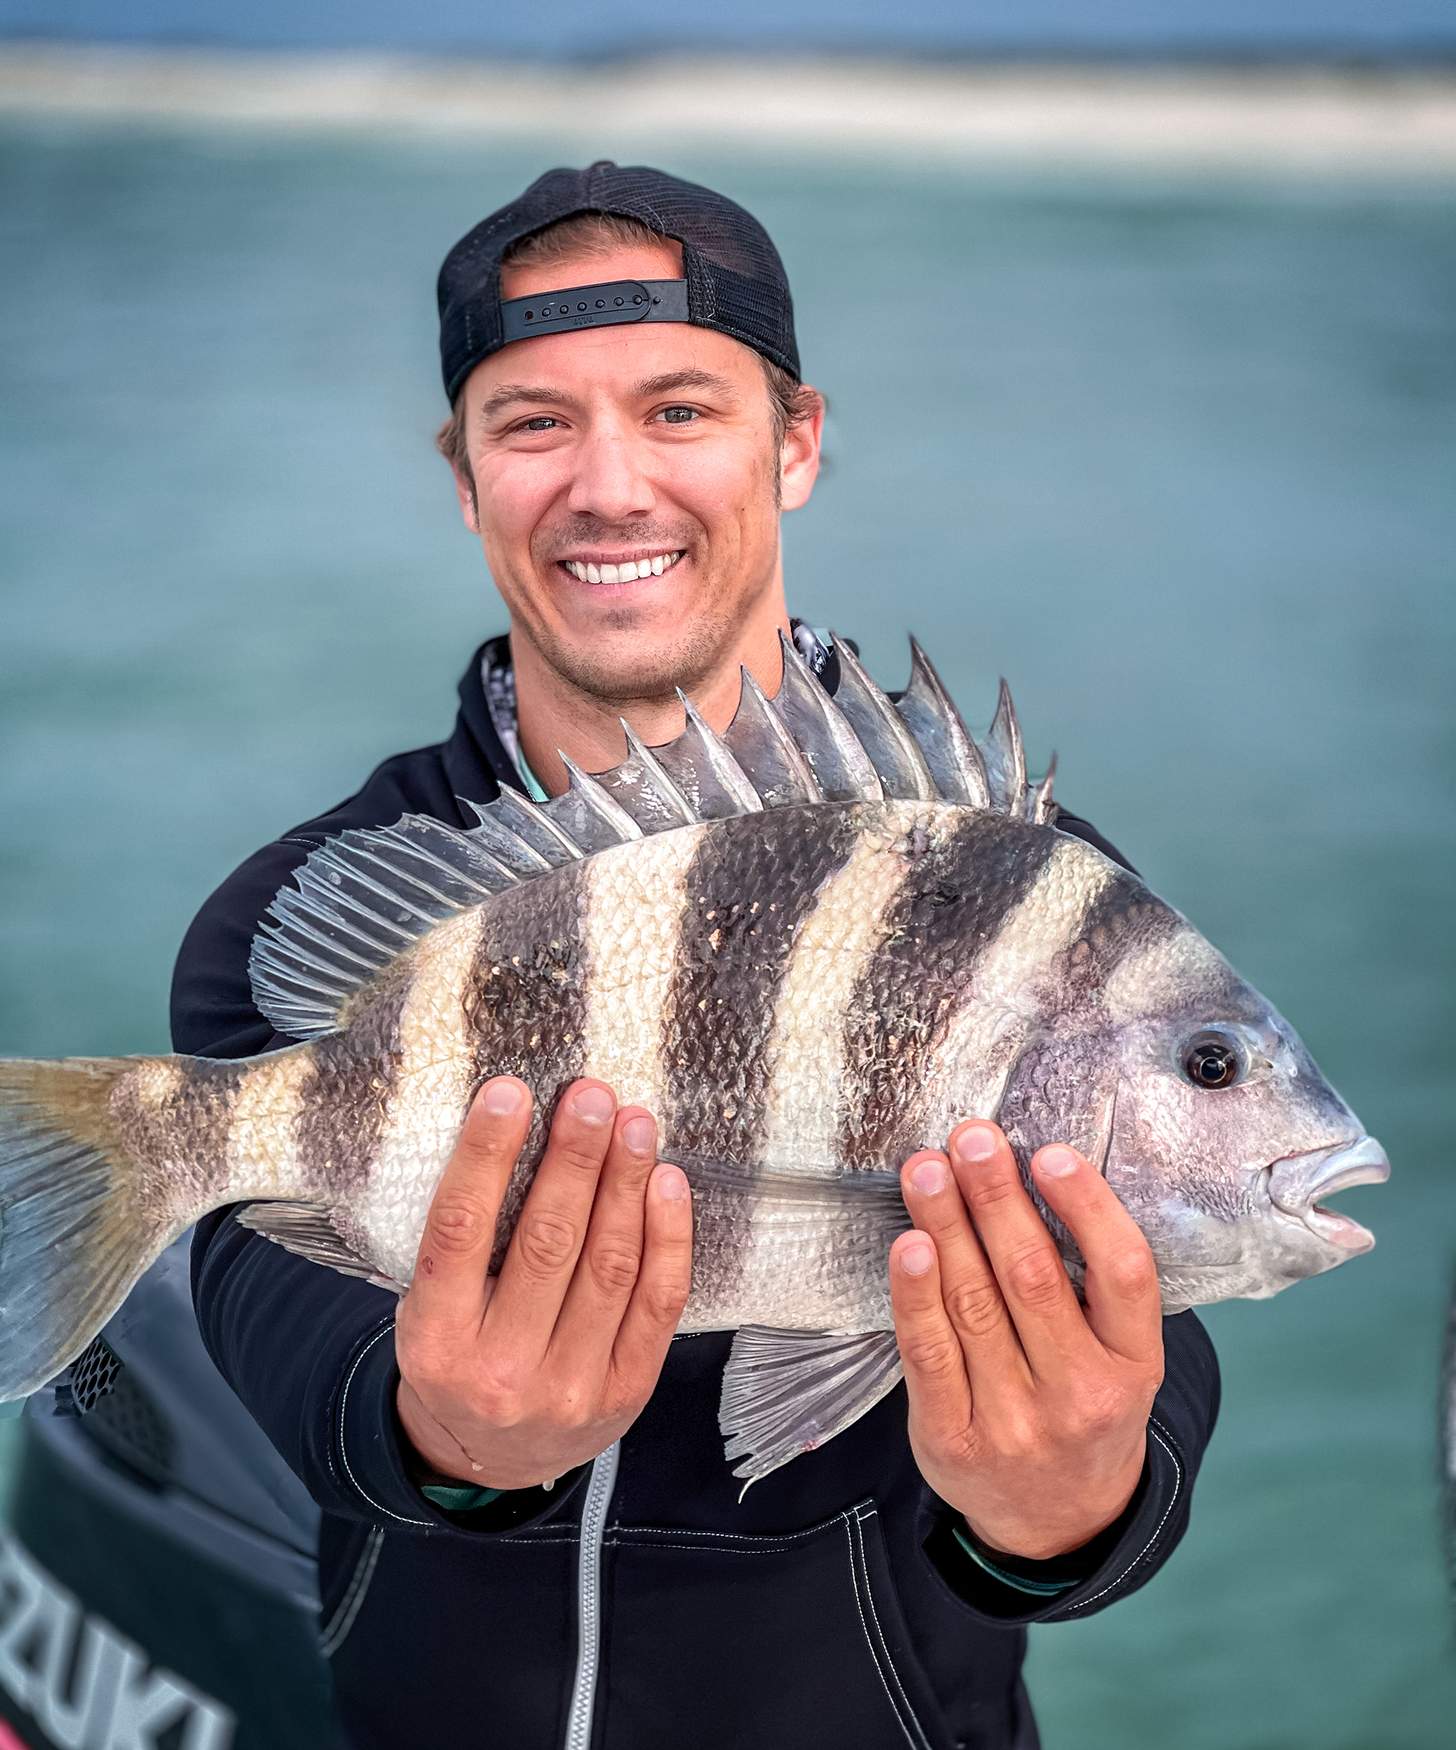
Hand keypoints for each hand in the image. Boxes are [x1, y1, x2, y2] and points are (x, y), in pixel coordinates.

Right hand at [394, 1077, 693, 1491]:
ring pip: (608, 1266)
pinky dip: (667, 1235)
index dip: (485, 1157)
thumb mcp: (428, 1310)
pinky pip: (657, 1301)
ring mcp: (570, 1386)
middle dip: (574, 1159)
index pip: (459, 1232)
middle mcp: (502, 1370)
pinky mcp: (626, 1390)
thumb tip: (510, 1127)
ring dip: (625, 1183)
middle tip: (591, 1096)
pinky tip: (666, 1182)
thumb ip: (462, 1242)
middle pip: (547, 1244)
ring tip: (634, 1122)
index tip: (509, 1093)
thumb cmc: (459, 1357)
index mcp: (436, 1340)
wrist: (494, 1462)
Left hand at [889, 1120, 1163, 1561]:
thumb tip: (1031, 1174)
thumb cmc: (1084, 1404)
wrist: (1057, 1521)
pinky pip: (928, 1354)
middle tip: (972, 1139)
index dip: (1087, 1208)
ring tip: (928, 1169)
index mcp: (1135, 1365)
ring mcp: (1016, 1424)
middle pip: (1033, 1279)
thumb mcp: (1120, 1355)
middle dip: (997, 1199)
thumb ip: (1092, 1284)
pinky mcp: (952, 1441)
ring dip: (946, 1226)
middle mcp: (1081, 1395)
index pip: (1123, 1274)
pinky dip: (916, 1295)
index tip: (1049, 1154)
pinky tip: (909, 1244)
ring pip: (974, 1306)